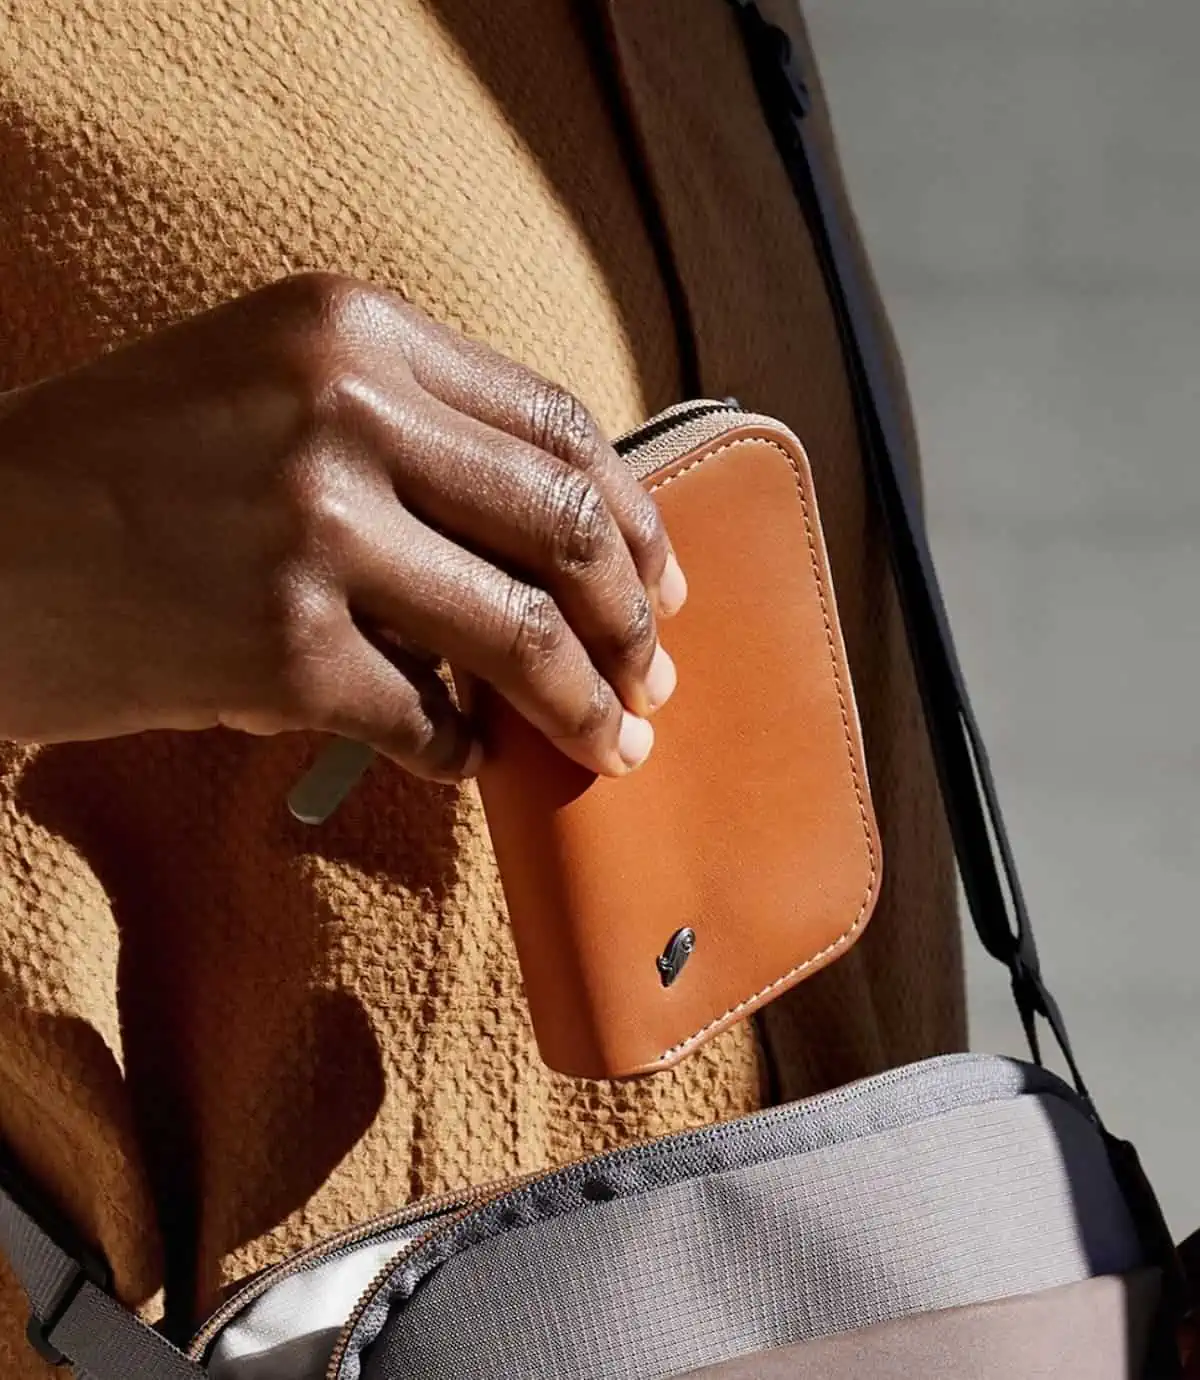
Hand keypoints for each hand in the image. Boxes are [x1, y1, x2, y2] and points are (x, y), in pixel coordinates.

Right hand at [0, 274, 685, 779]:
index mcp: (353, 328)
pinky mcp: (281, 653)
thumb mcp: (265, 380)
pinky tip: (467, 754)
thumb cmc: (122, 466)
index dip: (633, 512)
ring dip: (589, 704)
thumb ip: (408, 423)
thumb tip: (551, 531)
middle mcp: (344, 414)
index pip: (557, 422)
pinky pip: (431, 719)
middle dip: (634, 615)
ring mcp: (314, 534)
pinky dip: (465, 748)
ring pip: (524, 633)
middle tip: (656, 672)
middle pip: (565, 523)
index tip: (661, 577)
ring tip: (615, 743)